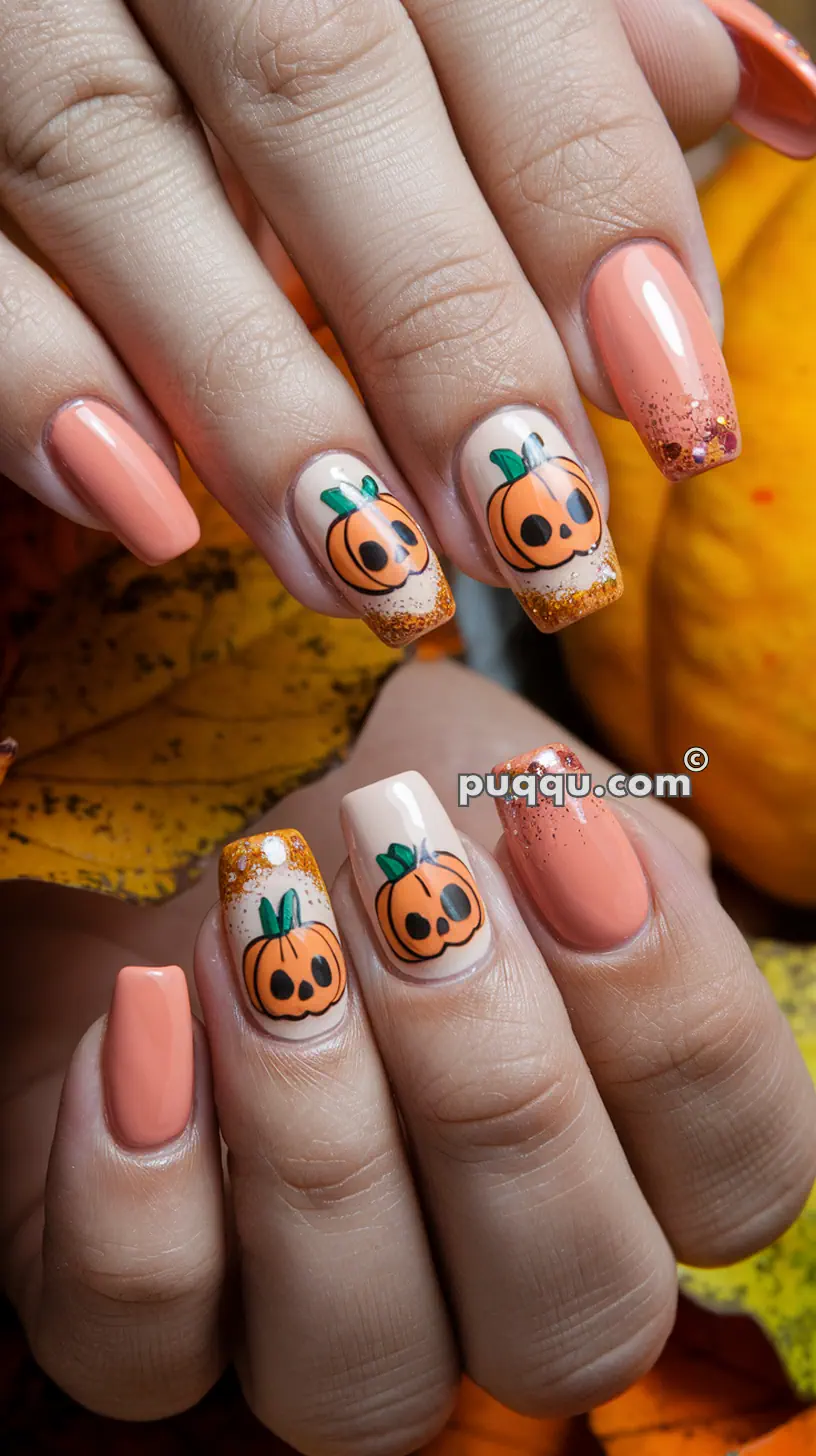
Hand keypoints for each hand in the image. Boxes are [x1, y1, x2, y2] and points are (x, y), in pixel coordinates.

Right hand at [0, 0, 813, 642]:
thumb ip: (563, 19)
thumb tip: (737, 91)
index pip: (504, 16)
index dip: (591, 210)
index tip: (672, 404)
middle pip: (320, 90)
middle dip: (442, 330)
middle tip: (534, 525)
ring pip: (118, 170)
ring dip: (260, 398)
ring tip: (372, 571)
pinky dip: (40, 382)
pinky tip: (147, 512)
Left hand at [2, 665, 812, 1451]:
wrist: (175, 788)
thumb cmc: (356, 777)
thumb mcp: (485, 765)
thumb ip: (574, 823)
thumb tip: (575, 839)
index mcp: (626, 1144)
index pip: (740, 1175)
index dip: (672, 1014)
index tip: (557, 819)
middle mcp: (496, 1267)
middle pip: (581, 1316)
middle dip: (494, 1082)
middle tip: (407, 884)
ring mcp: (324, 1312)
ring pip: (369, 1377)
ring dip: (320, 1141)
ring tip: (261, 945)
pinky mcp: (151, 1311)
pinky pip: (147, 1350)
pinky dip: (144, 1188)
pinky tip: (144, 1009)